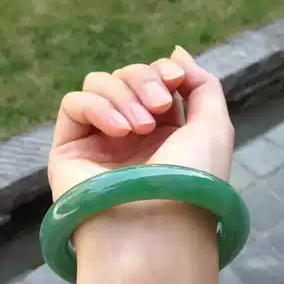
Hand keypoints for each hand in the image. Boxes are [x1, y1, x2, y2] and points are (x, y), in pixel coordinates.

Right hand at [48, 45, 233, 200]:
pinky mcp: (70, 147)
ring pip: (99, 84)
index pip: (153, 81)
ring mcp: (99, 140)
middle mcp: (131, 133)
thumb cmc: (192, 180)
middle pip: (126, 77)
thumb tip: (176, 54)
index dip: (162, 71)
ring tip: (140, 128)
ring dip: (123, 95)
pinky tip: (119, 132)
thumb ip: (203, 85)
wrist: (158, 229)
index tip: (174, 79)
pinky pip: (74, 104)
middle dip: (144, 81)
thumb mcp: (214, 127)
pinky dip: (97, 107)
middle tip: (159, 108)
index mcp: (164, 130)